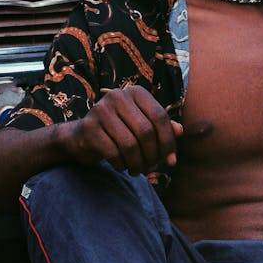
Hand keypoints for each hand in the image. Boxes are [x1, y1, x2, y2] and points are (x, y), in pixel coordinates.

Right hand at [63, 86, 182, 174]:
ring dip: (137, 164)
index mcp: (136, 92)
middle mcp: (117, 96)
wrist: (82, 136)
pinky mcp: (88, 128)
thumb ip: (163, 127)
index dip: (168, 141)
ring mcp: (100, 110)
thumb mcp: (143, 126)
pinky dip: (121, 165)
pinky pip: (113, 153)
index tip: (171, 161)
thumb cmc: (120, 131)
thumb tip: (180, 132)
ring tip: (137, 170)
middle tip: (151, 167)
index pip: (160, 117)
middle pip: (146, 131)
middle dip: (152, 155)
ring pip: (130, 145)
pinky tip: (121, 166)